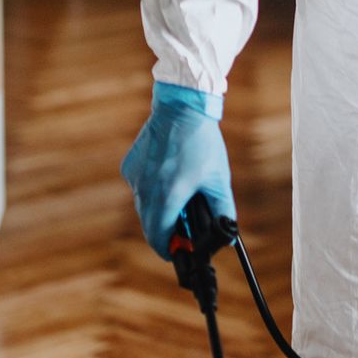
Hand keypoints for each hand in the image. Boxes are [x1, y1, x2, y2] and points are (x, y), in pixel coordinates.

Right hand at [121, 82, 236, 258]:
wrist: (181, 106)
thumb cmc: (203, 142)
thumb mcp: (218, 178)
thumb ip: (223, 209)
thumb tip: (228, 235)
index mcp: (166, 196)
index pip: (159, 239)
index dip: (170, 249)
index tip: (181, 250)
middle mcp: (144, 189)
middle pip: (150, 226)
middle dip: (167, 230)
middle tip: (185, 227)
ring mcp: (134, 177)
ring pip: (143, 207)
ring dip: (159, 209)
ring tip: (180, 195)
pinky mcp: (129, 166)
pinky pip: (139, 188)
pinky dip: (152, 190)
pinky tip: (169, 176)